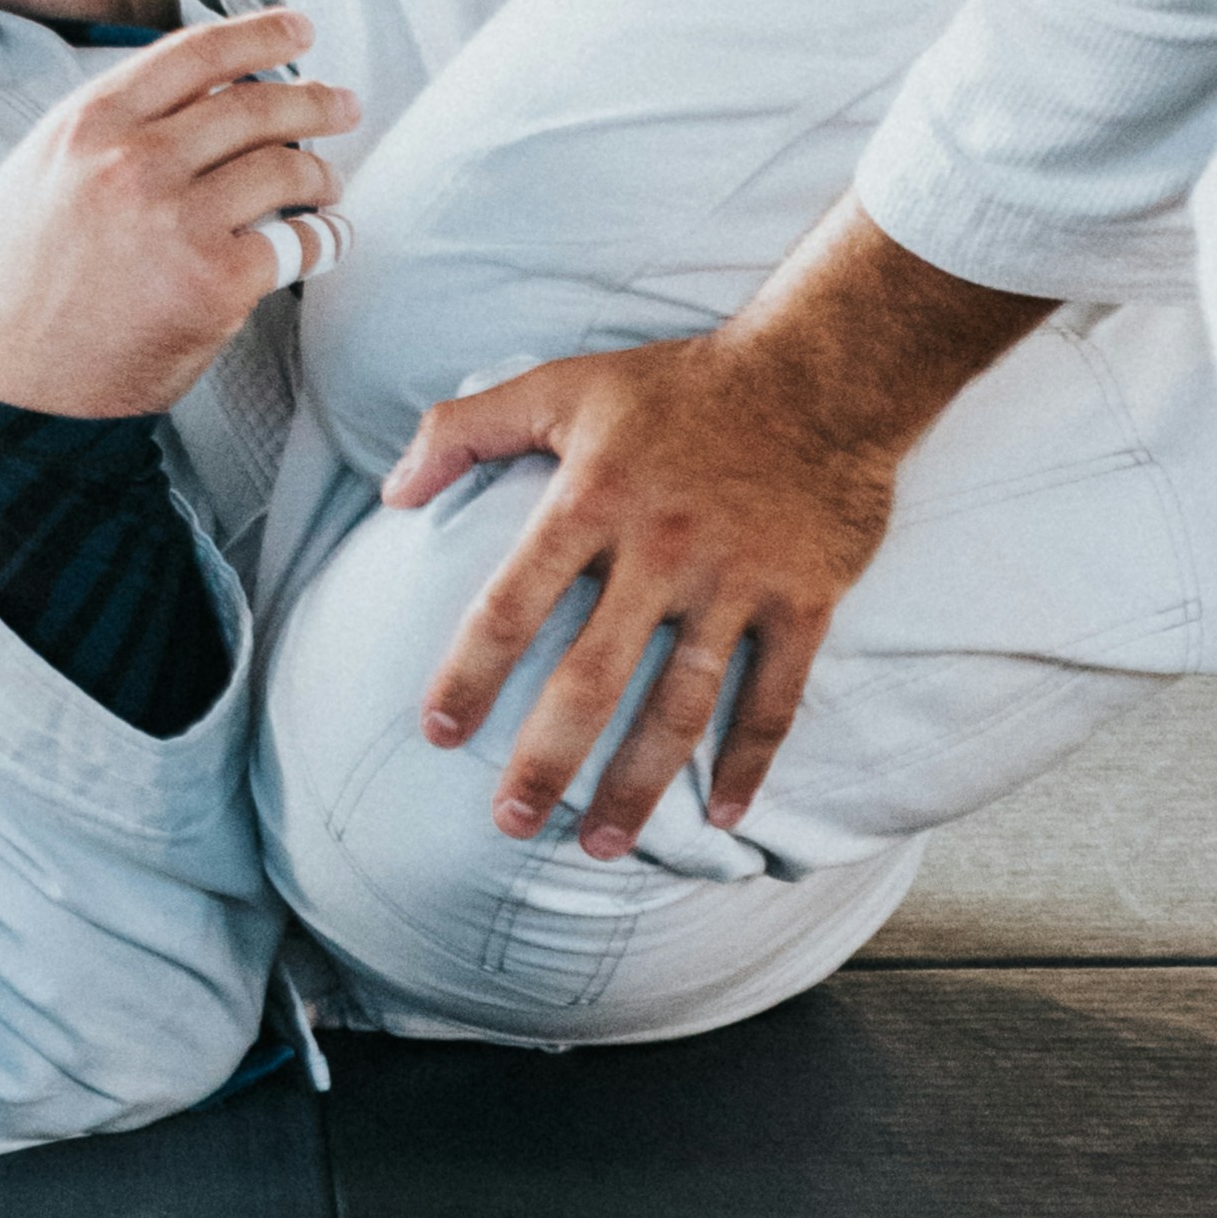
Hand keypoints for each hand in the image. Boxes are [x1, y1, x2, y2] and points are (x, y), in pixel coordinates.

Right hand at [0, 0, 351, 412]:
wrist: (22, 388)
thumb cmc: (25, 284)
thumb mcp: (35, 176)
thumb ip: (103, 127)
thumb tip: (184, 91)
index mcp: (88, 126)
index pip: (193, 54)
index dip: (257, 35)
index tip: (297, 30)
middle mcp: (134, 162)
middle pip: (253, 106)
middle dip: (313, 101)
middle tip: (343, 105)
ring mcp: (178, 221)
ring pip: (283, 167)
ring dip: (320, 171)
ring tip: (328, 181)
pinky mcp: (216, 282)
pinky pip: (295, 242)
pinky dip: (320, 239)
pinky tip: (325, 239)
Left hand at [391, 210, 1048, 856]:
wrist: (825, 371)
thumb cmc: (679, 384)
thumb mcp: (563, 384)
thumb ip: (466, 428)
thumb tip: (391, 491)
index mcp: (593, 497)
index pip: (512, 604)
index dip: (470, 675)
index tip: (438, 733)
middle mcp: (662, 546)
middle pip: (592, 676)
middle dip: (546, 759)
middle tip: (510, 821)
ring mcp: (736, 579)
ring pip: (681, 705)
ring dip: (639, 784)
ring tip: (600, 846)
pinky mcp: (803, 599)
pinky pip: (775, 697)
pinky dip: (750, 761)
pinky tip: (722, 816)